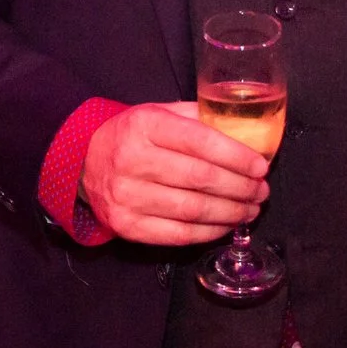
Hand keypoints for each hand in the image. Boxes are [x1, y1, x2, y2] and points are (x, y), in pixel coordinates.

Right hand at [81, 102, 268, 246]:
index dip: (237, 156)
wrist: (86, 164)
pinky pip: (179, 234)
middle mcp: (132, 159)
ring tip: (250, 209)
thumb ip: (200, 119)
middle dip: (241, 187)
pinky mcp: (126, 224)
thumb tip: (247, 135)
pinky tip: (226, 224)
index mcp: (145, 124)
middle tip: (261, 190)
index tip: (261, 166)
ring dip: (231, 212)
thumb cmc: (134, 137)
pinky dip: (210, 232)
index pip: (200, 142)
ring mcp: (127, 195)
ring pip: (193, 210)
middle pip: (201, 179)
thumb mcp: (160, 113)